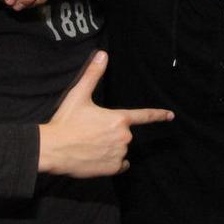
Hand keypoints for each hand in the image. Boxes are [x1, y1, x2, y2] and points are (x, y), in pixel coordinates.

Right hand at [38, 51, 173, 176]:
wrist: (52, 149)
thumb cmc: (66, 122)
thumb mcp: (79, 95)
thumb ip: (93, 74)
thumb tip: (102, 54)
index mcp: (119, 119)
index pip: (144, 116)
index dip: (158, 115)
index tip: (170, 116)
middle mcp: (124, 137)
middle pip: (124, 134)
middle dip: (111, 133)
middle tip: (90, 133)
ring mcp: (119, 153)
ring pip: (121, 149)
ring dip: (110, 147)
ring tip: (89, 145)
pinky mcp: (113, 168)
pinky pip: (120, 165)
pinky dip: (111, 162)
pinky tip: (97, 158)